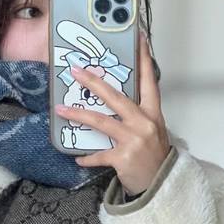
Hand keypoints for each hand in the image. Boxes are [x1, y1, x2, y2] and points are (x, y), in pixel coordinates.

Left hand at [54, 29, 170, 195]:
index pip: (149, 82)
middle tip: (77, 71)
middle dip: (94, 82)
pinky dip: (87, 157)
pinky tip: (77, 157)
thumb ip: (136, 116)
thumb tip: (113, 101)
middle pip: (116, 97)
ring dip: (78, 114)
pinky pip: (98, 155)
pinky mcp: (123, 158)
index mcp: (152, 113)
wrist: (163, 185)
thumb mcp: (152, 130)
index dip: (144, 60)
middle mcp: (144, 123)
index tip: (139, 39)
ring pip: (102, 122)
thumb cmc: (154, 156)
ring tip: (61, 109)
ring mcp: (133, 140)